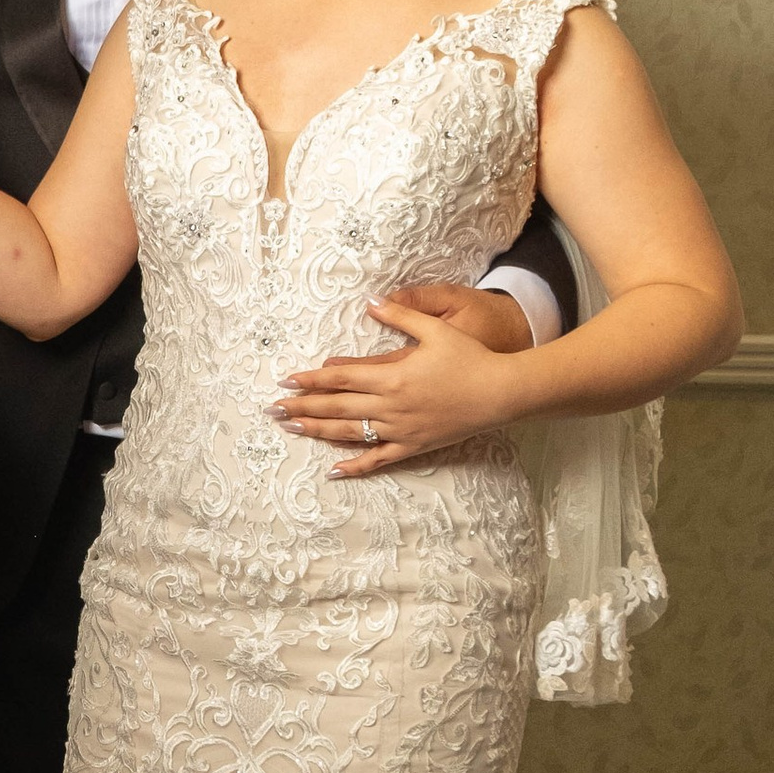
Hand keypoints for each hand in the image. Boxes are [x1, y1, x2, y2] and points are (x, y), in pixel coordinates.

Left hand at [273, 288, 529, 475]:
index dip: (312, 379)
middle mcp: (390, 406)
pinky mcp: (413, 445)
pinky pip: (379, 459)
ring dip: (318, 430)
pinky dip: (355, 466)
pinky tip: (333, 470)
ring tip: (292, 429)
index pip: (341, 378)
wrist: (500, 393)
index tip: (287, 380)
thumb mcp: (436, 329)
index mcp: (392, 376)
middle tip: (273, 410)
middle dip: (303, 406)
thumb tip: (370, 301)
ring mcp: (400, 429)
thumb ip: (400, 315)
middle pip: (337, 406)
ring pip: (350, 432)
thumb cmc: (469, 359)